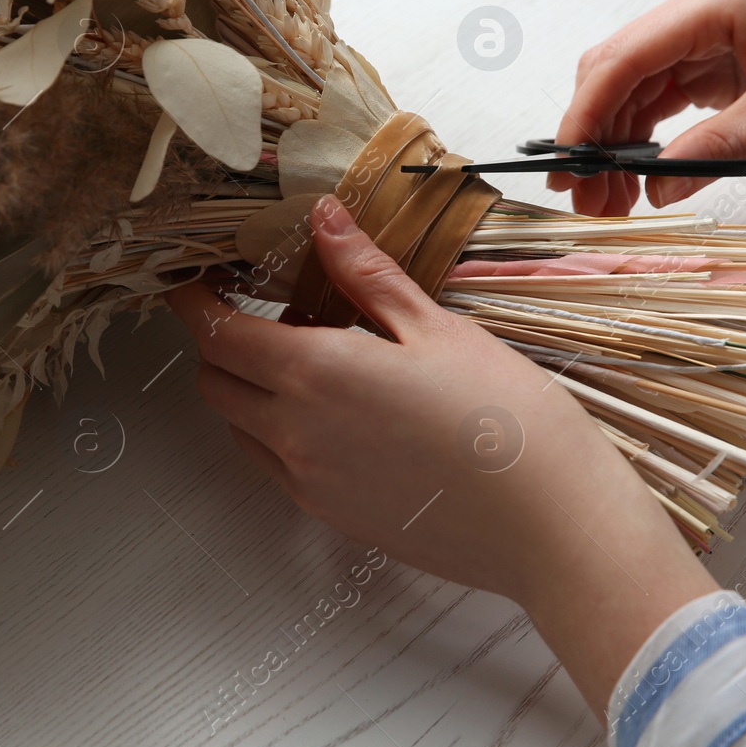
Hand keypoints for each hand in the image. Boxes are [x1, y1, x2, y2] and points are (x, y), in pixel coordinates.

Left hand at [167, 195, 717, 718]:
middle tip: (254, 310)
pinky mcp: (335, 517)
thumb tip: (325, 220)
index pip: (217, 334)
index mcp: (314, 375)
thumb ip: (366, 274)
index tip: (195, 278)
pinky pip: (278, 468)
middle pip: (217, 384)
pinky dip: (280, 433)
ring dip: (250, 391)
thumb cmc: (505, 420)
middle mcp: (295, 435)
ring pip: (242, 430)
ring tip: (306, 360)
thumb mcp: (435, 328)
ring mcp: (311, 484)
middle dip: (219, 343)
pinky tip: (337, 414)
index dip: (195, 302)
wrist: (549, 525)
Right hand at [551, 0, 745, 215]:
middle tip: (580, 197)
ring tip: (608, 206)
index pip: (623, 55)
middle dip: (592, 135)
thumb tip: (652, 188)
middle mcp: (701, 16)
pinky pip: (661, 112)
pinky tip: (639, 187)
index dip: (585, 111)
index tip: (566, 162)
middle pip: (616, 73)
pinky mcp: (718, 77)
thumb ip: (715, 148)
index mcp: (713, 2)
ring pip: (632, 97)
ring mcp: (707, 46)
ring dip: (614, 149)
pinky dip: (644, 150)